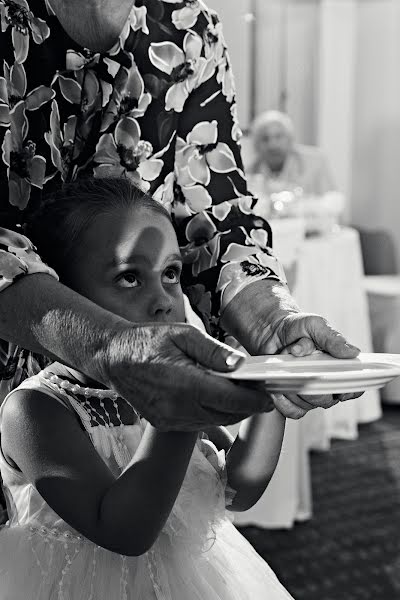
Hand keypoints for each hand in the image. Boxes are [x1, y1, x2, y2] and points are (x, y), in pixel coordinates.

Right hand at [97, 322, 273, 430]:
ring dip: (229, 411)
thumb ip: (214, 351)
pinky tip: (213, 397)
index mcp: (185, 384)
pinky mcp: (164, 424)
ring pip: (213, 422)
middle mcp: (178, 408)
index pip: (230, 400)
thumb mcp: (183, 335)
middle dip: (246, 406)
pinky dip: (211, 413)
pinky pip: (197, 423)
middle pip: (226, 415)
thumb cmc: (146, 341)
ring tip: (237, 392)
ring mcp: (170, 419)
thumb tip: (240, 363)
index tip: (268, 397)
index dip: (254, 401)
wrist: (114, 357)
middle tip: (257, 392)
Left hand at [221, 280, 362, 418]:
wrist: (270, 330)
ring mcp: (308, 391)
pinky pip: (293, 410)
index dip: (349, 391)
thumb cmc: (296, 327)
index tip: (339, 389)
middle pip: (328, 400)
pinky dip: (284, 402)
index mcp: (337, 366)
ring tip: (285, 369)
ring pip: (308, 405)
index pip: (353, 387)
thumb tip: (353, 352)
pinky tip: (277, 388)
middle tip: (301, 368)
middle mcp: (325, 382)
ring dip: (294, 388)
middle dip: (313, 386)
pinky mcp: (291, 397)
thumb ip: (332, 338)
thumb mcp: (315, 325)